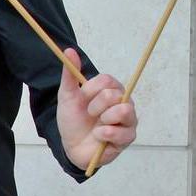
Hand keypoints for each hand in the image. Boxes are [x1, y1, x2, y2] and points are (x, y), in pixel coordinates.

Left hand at [56, 48, 137, 171]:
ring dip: (103, 119)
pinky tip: (99, 136)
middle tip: (90, 114)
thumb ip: (70, 74)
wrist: (71, 146)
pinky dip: (104, 134)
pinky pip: (121, 132)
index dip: (91, 90)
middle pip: (114, 94)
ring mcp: (128, 120)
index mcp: (111, 90)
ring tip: (96, 126)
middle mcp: (124, 102)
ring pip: (123, 110)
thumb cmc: (73, 120)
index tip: (83, 98)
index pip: (107, 80)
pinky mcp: (128, 137)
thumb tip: (69, 50)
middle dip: (95, 106)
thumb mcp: (67, 96)